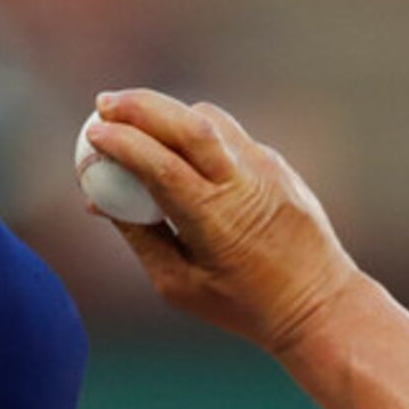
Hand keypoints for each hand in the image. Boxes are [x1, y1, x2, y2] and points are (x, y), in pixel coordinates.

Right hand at [81, 90, 365, 353]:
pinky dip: (193, 130)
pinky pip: (227, 134)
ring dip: (168, 112)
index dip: (123, 144)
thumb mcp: (176, 284)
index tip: (92, 134)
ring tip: (132, 117)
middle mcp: (243, 185)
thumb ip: (139, 235)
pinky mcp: (276, 164)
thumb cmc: (240, 304)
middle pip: (189, 124)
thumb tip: (100, 200)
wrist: (316, 302)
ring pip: (210, 120)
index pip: (162, 165)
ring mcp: (265, 168)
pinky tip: (173, 143)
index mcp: (215, 221)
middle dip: (140, 106)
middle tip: (103, 103)